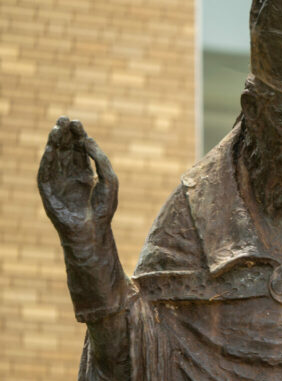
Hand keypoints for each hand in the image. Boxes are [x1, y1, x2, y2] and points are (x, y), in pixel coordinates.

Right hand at [37, 117, 127, 323]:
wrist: (93, 233)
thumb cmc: (104, 210)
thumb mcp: (110, 180)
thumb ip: (101, 159)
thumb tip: (88, 139)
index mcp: (85, 176)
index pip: (79, 151)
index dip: (77, 136)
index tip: (76, 121)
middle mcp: (70, 178)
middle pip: (66, 151)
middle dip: (65, 135)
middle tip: (64, 119)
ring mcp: (58, 185)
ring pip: (54, 159)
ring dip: (54, 144)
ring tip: (56, 128)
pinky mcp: (48, 193)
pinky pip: (44, 173)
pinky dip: (46, 160)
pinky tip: (49, 149)